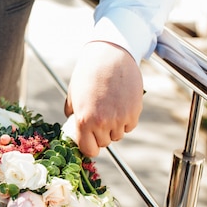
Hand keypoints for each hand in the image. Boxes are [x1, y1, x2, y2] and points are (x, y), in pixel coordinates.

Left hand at [63, 41, 143, 156]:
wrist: (110, 56)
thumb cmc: (88, 73)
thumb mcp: (73, 94)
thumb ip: (72, 114)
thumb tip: (74, 127)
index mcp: (83, 120)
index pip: (89, 150)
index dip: (89, 146)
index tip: (89, 140)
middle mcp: (102, 123)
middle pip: (104, 143)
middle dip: (100, 134)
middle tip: (98, 117)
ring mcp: (119, 119)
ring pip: (117, 135)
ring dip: (113, 127)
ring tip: (109, 108)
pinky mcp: (134, 112)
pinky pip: (129, 126)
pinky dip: (125, 120)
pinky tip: (119, 104)